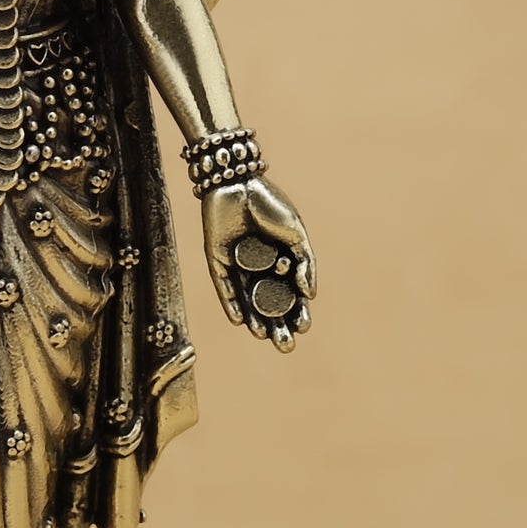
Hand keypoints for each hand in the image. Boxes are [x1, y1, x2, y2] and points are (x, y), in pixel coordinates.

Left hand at [201, 176, 316, 350]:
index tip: (304, 327)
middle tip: (286, 345)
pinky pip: (224, 287)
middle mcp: (258, 264)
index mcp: (280, 257)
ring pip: (246, 298)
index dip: (297, 311)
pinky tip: (239, 322)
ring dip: (255, 319)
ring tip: (263, 338)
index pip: (290, 292)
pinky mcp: (216, 259)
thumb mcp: (296, 235)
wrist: (236, 182)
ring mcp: (236, 264)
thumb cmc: (270, 204)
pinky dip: (231, 304)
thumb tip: (310, 296)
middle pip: (269, 301)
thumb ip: (306, 265)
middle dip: (278, 323)